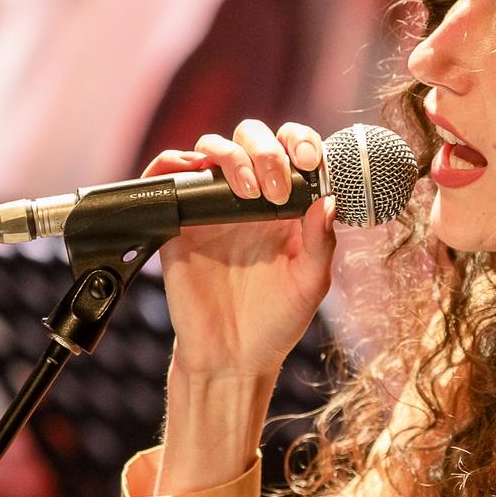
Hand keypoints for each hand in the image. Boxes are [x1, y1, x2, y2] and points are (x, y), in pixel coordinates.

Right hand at [149, 119, 335, 379]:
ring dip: (230, 155)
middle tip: (274, 189)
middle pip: (251, 138)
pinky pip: (167, 175)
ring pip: (212, 148)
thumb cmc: (276, 321)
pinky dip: (174, 160)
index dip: (301, 142)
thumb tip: (328, 198)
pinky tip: (195, 170)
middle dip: (266, 150)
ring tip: (246, 190)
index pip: (291, 151)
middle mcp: (248, 198)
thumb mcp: (311, 283)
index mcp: (285, 206)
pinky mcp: (178, 222)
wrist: (232, 358)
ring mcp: (211, 207)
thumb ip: (321, 241)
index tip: (309, 162)